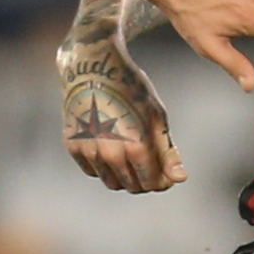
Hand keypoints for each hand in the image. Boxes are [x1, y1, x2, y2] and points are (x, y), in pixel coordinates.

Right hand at [60, 47, 184, 193]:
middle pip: (132, 186)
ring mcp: (89, 152)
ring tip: (131, 156)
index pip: (151, 183)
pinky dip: (104, 167)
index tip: (165, 175)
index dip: (162, 182)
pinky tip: (111, 147)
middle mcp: (111, 154)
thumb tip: (180, 179)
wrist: (93, 67)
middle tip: (149, 165)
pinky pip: (93, 171)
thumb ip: (167, 152)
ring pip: (112, 182)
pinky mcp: (73, 147)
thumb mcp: (156, 117)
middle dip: (144, 181)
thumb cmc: (131, 89)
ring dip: (124, 176)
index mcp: (136, 147)